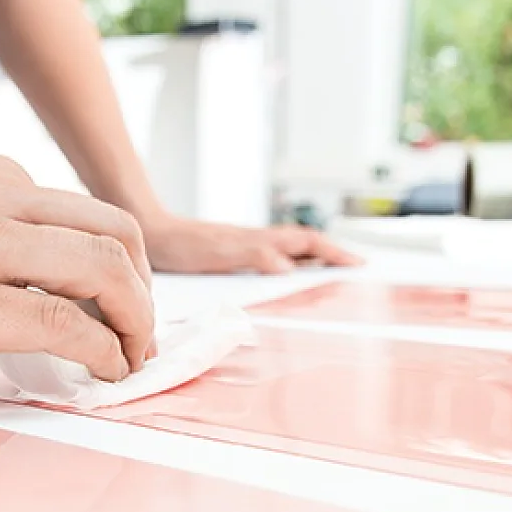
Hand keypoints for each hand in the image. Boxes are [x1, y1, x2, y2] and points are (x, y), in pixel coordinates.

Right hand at [0, 157, 154, 384]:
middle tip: (137, 340)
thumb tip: (32, 290)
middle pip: (114, 234)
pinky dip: (98, 353)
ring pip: (99, 272)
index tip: (121, 310)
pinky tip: (98, 374)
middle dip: (143, 294)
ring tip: (126, 362)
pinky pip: (58, 324)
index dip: (124, 264)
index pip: (89, 211)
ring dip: (133, 325)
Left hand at [137, 213, 363, 273]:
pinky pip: (270, 261)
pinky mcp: (231, 257)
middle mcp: (257, 242)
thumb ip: (255, 256)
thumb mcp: (220, 253)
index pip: (308, 243)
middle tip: (356, 270)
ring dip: (312, 261)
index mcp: (260, 241)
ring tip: (331, 276)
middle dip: (333, 256)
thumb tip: (289, 267)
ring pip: (289, 252)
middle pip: (305, 246)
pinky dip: (287, 267)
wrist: (150, 233)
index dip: (335, 252)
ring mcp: (245, 248)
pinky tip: (284, 279)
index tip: (360, 264)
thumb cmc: (181, 245)